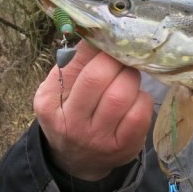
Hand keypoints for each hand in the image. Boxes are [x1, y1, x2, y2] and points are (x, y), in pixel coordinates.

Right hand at [33, 42, 153, 180]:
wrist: (78, 160)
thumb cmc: (71, 114)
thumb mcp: (59, 91)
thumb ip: (74, 63)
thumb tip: (99, 31)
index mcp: (50, 103)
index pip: (74, 65)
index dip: (97, 48)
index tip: (109, 39)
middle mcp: (72, 123)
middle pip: (98, 78)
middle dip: (116, 61)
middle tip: (123, 58)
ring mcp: (98, 138)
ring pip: (122, 95)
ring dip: (131, 78)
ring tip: (129, 76)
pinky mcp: (124, 147)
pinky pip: (140, 114)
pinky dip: (143, 98)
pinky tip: (136, 98)